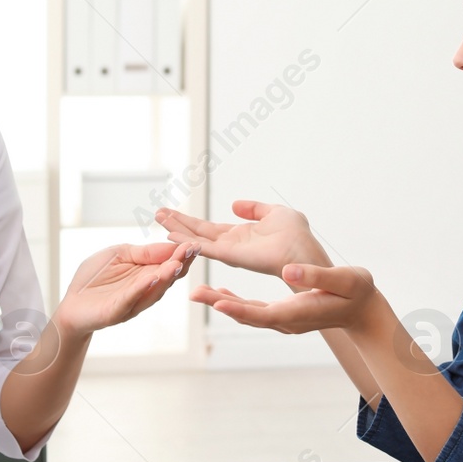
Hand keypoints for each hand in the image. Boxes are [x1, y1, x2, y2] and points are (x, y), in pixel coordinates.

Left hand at [54, 241, 199, 338]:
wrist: (72, 303)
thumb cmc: (94, 277)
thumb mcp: (119, 254)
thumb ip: (143, 252)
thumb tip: (171, 246)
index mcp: (147, 272)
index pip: (169, 261)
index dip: (182, 252)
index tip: (195, 242)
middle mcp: (145, 289)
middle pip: (168, 276)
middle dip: (181, 262)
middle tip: (193, 249)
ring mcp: (133, 302)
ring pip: (154, 289)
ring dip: (166, 276)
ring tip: (176, 262)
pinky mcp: (116, 311)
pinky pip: (130, 299)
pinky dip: (141, 288)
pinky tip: (151, 278)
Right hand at [156, 200, 329, 278]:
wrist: (305, 252)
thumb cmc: (297, 236)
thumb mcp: (275, 213)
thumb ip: (254, 209)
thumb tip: (235, 205)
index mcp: (240, 235)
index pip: (208, 228)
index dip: (190, 221)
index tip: (171, 212)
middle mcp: (231, 245)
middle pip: (197, 233)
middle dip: (177, 223)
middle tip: (157, 213)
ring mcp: (229, 251)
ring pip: (196, 240)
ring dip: (177, 230)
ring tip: (159, 219)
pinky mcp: (231, 256)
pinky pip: (204, 248)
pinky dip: (188, 241)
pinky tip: (171, 235)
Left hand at [192, 262, 389, 335]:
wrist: (363, 310)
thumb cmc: (356, 292)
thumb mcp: (343, 279)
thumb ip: (317, 276)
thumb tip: (289, 271)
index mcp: (299, 313)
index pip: (264, 314)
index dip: (240, 308)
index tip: (217, 301)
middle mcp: (286, 322)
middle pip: (248, 315)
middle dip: (220, 304)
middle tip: (194, 293)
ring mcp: (284, 322)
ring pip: (247, 314)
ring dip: (223, 303)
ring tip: (200, 292)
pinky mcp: (283, 316)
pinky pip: (253, 311)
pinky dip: (236, 303)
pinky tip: (222, 294)